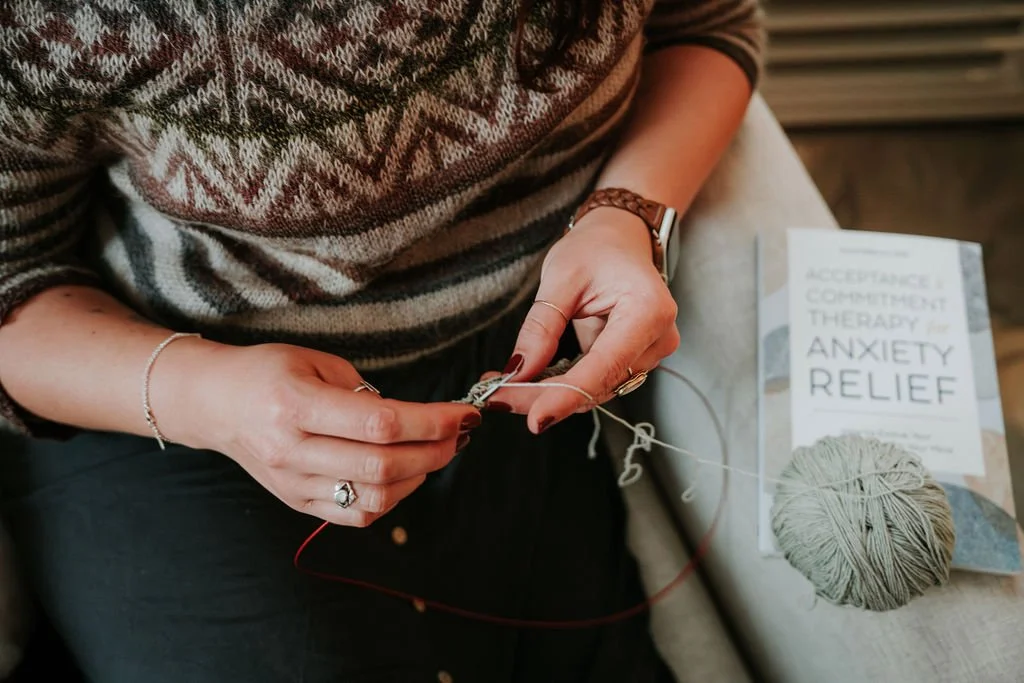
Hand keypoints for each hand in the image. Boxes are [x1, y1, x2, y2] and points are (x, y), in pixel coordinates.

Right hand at [156, 342, 479, 526]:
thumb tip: (413, 419)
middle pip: (383, 465)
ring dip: (419, 477)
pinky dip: (391, 499)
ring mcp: (293, 483)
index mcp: (296, 406)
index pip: (381, 424)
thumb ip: (363, 391)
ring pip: (374, 498)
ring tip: (437, 451)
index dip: (432, 422)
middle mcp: (292, 451)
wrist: (216, 403)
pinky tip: (405, 475)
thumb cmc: (268, 372)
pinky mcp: (296, 502)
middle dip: (436, 450)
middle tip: (460, 433)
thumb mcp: (316, 361)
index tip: (464, 413)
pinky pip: (355, 515)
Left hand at [485, 207, 678, 430]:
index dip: (567, 396)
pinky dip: (560, 385)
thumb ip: (542, 327)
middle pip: (596, 386)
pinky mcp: (633, 361)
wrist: (620, 239)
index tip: (535, 419)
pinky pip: (593, 382)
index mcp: (647, 311)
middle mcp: (657, 340)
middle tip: (496, 395)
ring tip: (504, 386)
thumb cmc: (596, 249)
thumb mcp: (561, 277)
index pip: (604, 367)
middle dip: (544, 396)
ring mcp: (649, 354)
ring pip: (593, 391)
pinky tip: (528, 381)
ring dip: (548, 394)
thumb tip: (519, 371)